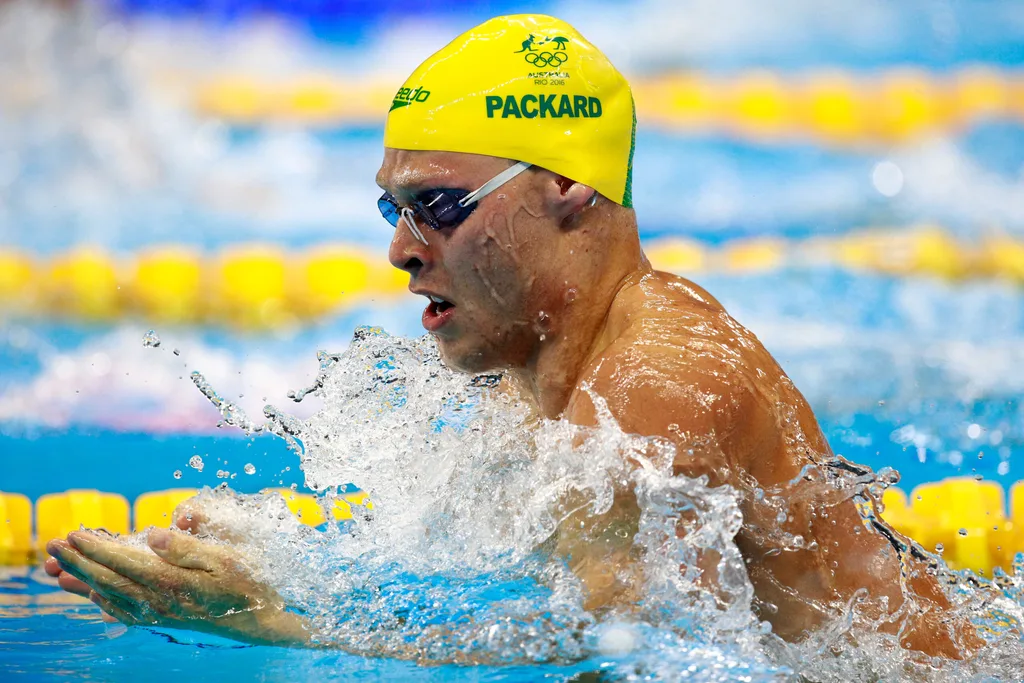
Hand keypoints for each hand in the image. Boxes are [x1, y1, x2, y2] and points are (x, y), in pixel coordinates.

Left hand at [46, 527, 309, 646]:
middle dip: (78, 562)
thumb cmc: (246, 584)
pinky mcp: (162, 621)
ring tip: (57, 571)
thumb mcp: (226, 557)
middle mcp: (158, 602)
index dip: (96, 548)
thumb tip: (153, 533)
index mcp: (171, 582)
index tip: (73, 533)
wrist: (257, 622)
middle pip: (108, 580)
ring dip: (81, 582)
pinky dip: (102, 603)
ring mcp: (158, 614)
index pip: (123, 562)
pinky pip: (123, 613)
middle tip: (52, 545)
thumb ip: (187, 546)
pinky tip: (94, 597)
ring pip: (109, 598)